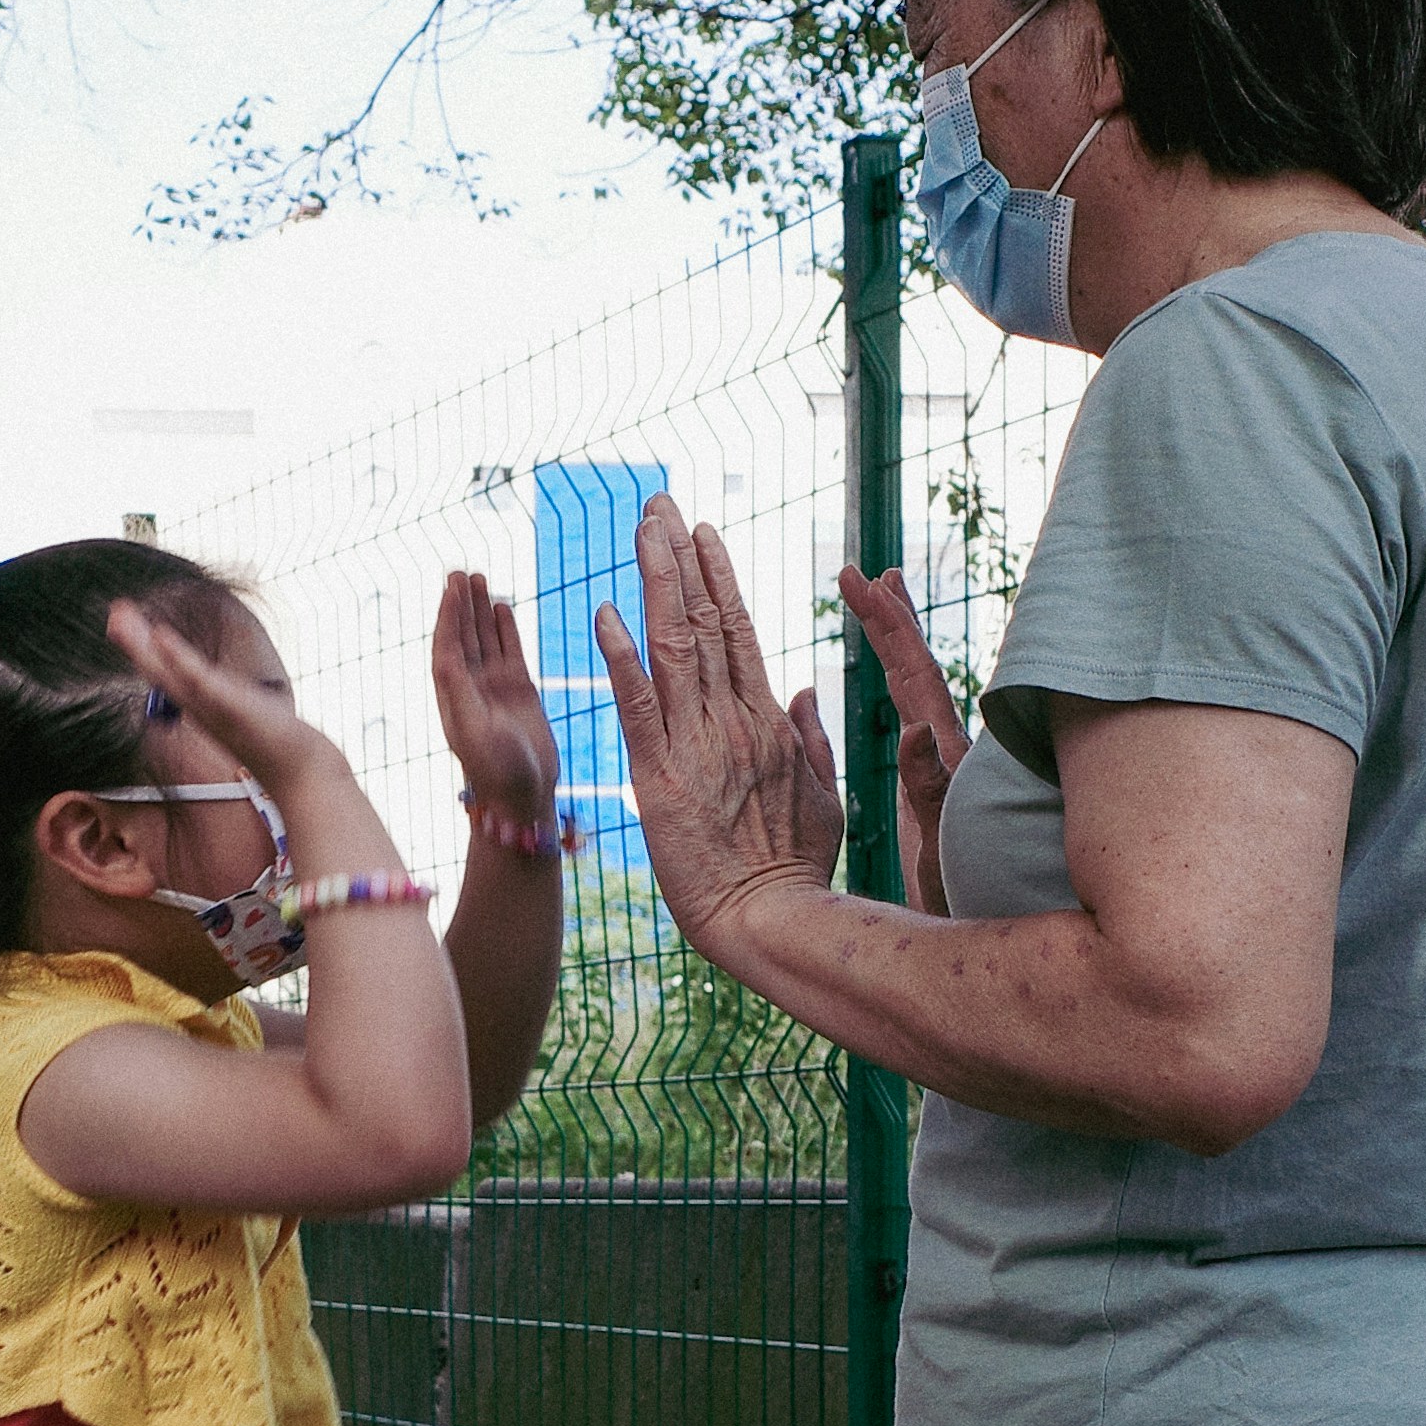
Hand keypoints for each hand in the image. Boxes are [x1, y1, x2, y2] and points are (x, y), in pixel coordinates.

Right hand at [110, 600, 336, 804]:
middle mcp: (198, 707)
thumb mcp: (240, 707)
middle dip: (133, 641)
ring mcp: (211, 708)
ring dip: (144, 647)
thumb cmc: (271, 736)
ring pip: (170, 676)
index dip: (141, 646)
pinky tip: (161, 637)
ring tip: (124, 618)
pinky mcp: (231, 708)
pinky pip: (200, 682)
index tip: (121, 617)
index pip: (162, 671)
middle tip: (112, 612)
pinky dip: (179, 660)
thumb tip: (208, 678)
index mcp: (198, 703)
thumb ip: (221, 693)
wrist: (298, 767)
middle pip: (158, 672)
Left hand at [430, 570, 558, 824]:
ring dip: (480, 610)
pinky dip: (505, 629)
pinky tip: (502, 606)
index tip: (451, 588)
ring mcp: (496, 689)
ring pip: (486, 640)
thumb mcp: (472, 731)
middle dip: (460, 605)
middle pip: (463, 637)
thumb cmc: (496, 770)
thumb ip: (459, 694)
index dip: (448, 617)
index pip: (446, 647)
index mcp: (453, 697)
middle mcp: (471, 689)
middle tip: (459, 571)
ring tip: (478, 577)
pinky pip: (510, 652)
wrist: (526, 796)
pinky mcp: (521, 692)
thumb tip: (445, 658)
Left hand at [594, 500, 843, 958]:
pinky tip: (604, 613)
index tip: (701, 534)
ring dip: (653, 583)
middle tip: (658, 504)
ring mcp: (697, 744)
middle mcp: (733, 719)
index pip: (738, 633)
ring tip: (639, 530)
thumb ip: (810, 736)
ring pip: (673, 646)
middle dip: (679, 558)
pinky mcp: (659, 777)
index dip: (716, 578)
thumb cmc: (796, 869)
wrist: (772, 921)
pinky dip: (620, 658)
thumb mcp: (820, 793)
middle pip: (703, 622)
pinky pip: (636, 706)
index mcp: (768, 721)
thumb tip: (807, 684)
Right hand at [842, 569, 971, 917]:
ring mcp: (946, 771)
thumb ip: (930, 791)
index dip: (889, 625)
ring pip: (920, 693)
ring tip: (883, 606)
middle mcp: (948, 755)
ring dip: (898, 646)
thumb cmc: (969, 902)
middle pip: (917, 670)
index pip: (914, 674)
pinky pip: (917, 725)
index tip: (863, 580)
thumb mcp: (941, 846)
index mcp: (946, 758)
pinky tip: (895, 693)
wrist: (996, 942)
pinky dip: (902, 693)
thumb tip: (916, 731)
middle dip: (889, 619)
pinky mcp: (942, 793)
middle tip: (864, 573)